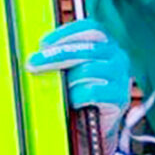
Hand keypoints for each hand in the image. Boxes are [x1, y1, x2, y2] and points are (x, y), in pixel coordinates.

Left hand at [26, 19, 130, 140]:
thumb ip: (58, 55)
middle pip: (85, 49)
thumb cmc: (78, 92)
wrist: (93, 127)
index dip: (65, 33)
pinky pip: (91, 92)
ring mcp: (121, 77)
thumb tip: (34, 51)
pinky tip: (72, 101)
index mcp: (105, 44)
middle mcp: (117, 57)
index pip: (89, 28)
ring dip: (67, 81)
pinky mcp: (120, 98)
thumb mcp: (68, 68)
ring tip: (61, 90)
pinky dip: (76, 97)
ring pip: (87, 70)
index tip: (43, 43)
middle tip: (33, 64)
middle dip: (55, 55)